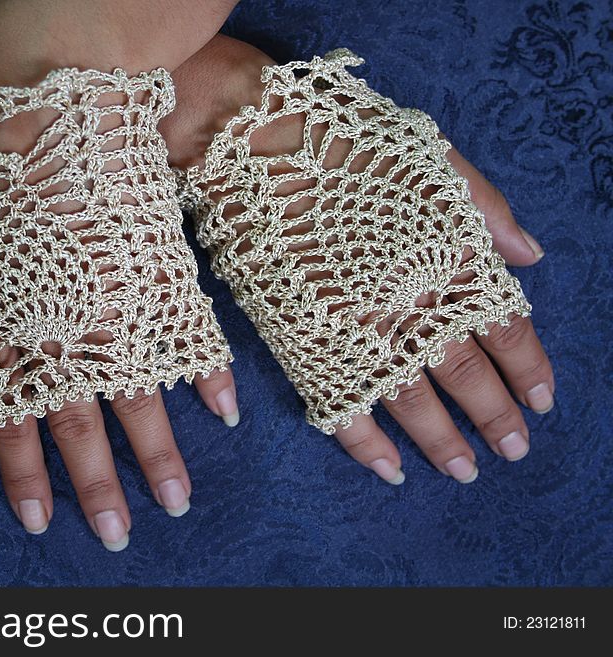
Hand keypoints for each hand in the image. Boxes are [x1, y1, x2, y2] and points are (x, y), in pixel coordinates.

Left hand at [0, 6, 240, 550]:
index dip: (27, 476)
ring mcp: (116, 308)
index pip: (13, 422)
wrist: (52, 94)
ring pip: (140, 399)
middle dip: (100, 487)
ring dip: (159, 455)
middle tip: (119, 534)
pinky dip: (205, 377)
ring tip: (175, 500)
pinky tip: (218, 415)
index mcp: (2, 330)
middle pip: (81, 427)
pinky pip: (186, 338)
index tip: (43, 519)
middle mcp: (61, 333)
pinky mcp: (159, 275)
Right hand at [163, 36, 554, 483]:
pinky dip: (365, 443)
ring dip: (441, 442)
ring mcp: (355, 328)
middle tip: (511, 452)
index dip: (527, 368)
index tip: (542, 402)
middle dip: (494, 417)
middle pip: (464, 375)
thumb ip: (482, 207)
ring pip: (410, 402)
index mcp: (444, 258)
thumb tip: (530, 259)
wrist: (250, 144)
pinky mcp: (304, 342)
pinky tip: (388, 468)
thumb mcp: (427, 156)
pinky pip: (340, 405)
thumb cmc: (341, 141)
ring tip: (464, 470)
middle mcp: (407, 303)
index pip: (503, 327)